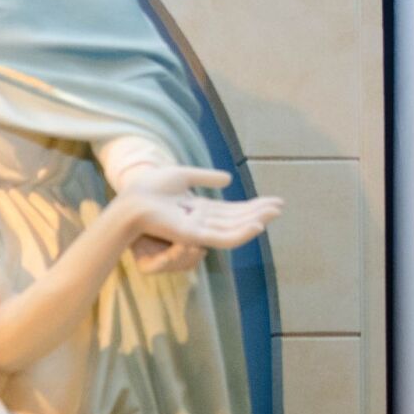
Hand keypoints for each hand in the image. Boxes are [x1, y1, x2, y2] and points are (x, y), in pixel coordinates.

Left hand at [118, 166, 281, 273]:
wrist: (132, 199)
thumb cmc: (150, 187)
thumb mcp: (184, 175)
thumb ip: (206, 177)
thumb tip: (229, 179)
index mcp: (199, 211)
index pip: (232, 211)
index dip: (253, 207)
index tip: (273, 201)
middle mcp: (202, 223)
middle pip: (237, 220)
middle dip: (259, 213)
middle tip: (280, 206)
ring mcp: (199, 231)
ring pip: (234, 229)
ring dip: (255, 221)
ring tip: (274, 212)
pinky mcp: (194, 236)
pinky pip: (222, 238)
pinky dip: (241, 233)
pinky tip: (256, 225)